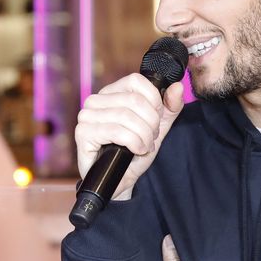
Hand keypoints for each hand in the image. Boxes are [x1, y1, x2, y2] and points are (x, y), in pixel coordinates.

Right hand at [75, 74, 183, 198]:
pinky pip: (117, 131)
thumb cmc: (136, 151)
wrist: (122, 179)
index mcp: (112, 92)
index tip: (156, 119)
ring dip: (143, 135)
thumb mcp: (159, 126)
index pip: (136, 80)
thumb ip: (171, 106)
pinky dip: (134, 142)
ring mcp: (86, 116)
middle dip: (151, 123)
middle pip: (134, 100)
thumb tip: (177, 87)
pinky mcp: (83, 133)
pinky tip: (136, 150)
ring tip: (144, 146)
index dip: (154, 101)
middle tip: (151, 137)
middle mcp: (95, 100)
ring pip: (127, 116)